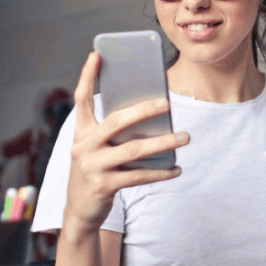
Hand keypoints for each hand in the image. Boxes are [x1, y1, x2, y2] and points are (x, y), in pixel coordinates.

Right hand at [63, 51, 188, 238]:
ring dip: (163, 142)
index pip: (81, 99)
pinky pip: (139, 176)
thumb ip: (114, 132)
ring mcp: (92, 167)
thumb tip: (152, 115)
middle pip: (116, 122)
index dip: (87, 76)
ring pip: (133, 149)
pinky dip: (160, 172)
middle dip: (143, 110)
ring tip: (185, 136)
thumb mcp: (97, 148)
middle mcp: (83, 146)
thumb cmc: (95, 170)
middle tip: (167, 103)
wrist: (80, 211)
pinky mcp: (103, 186)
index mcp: (81, 132)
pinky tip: (177, 168)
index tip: (96, 54)